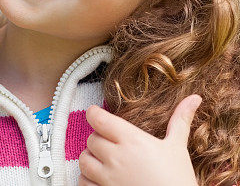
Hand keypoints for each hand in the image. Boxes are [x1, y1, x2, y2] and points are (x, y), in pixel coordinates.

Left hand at [78, 94, 200, 185]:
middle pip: (91, 139)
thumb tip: (194, 98)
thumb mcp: (178, 148)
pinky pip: (82, 182)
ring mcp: (108, 178)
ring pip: (83, 160)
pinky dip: (88, 179)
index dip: (94, 114)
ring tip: (106, 163)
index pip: (98, 119)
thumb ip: (180, 121)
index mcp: (133, 140)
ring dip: (91, 160)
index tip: (96, 114)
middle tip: (112, 146)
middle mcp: (116, 157)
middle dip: (98, 140)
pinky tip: (102, 180)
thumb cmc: (178, 180)